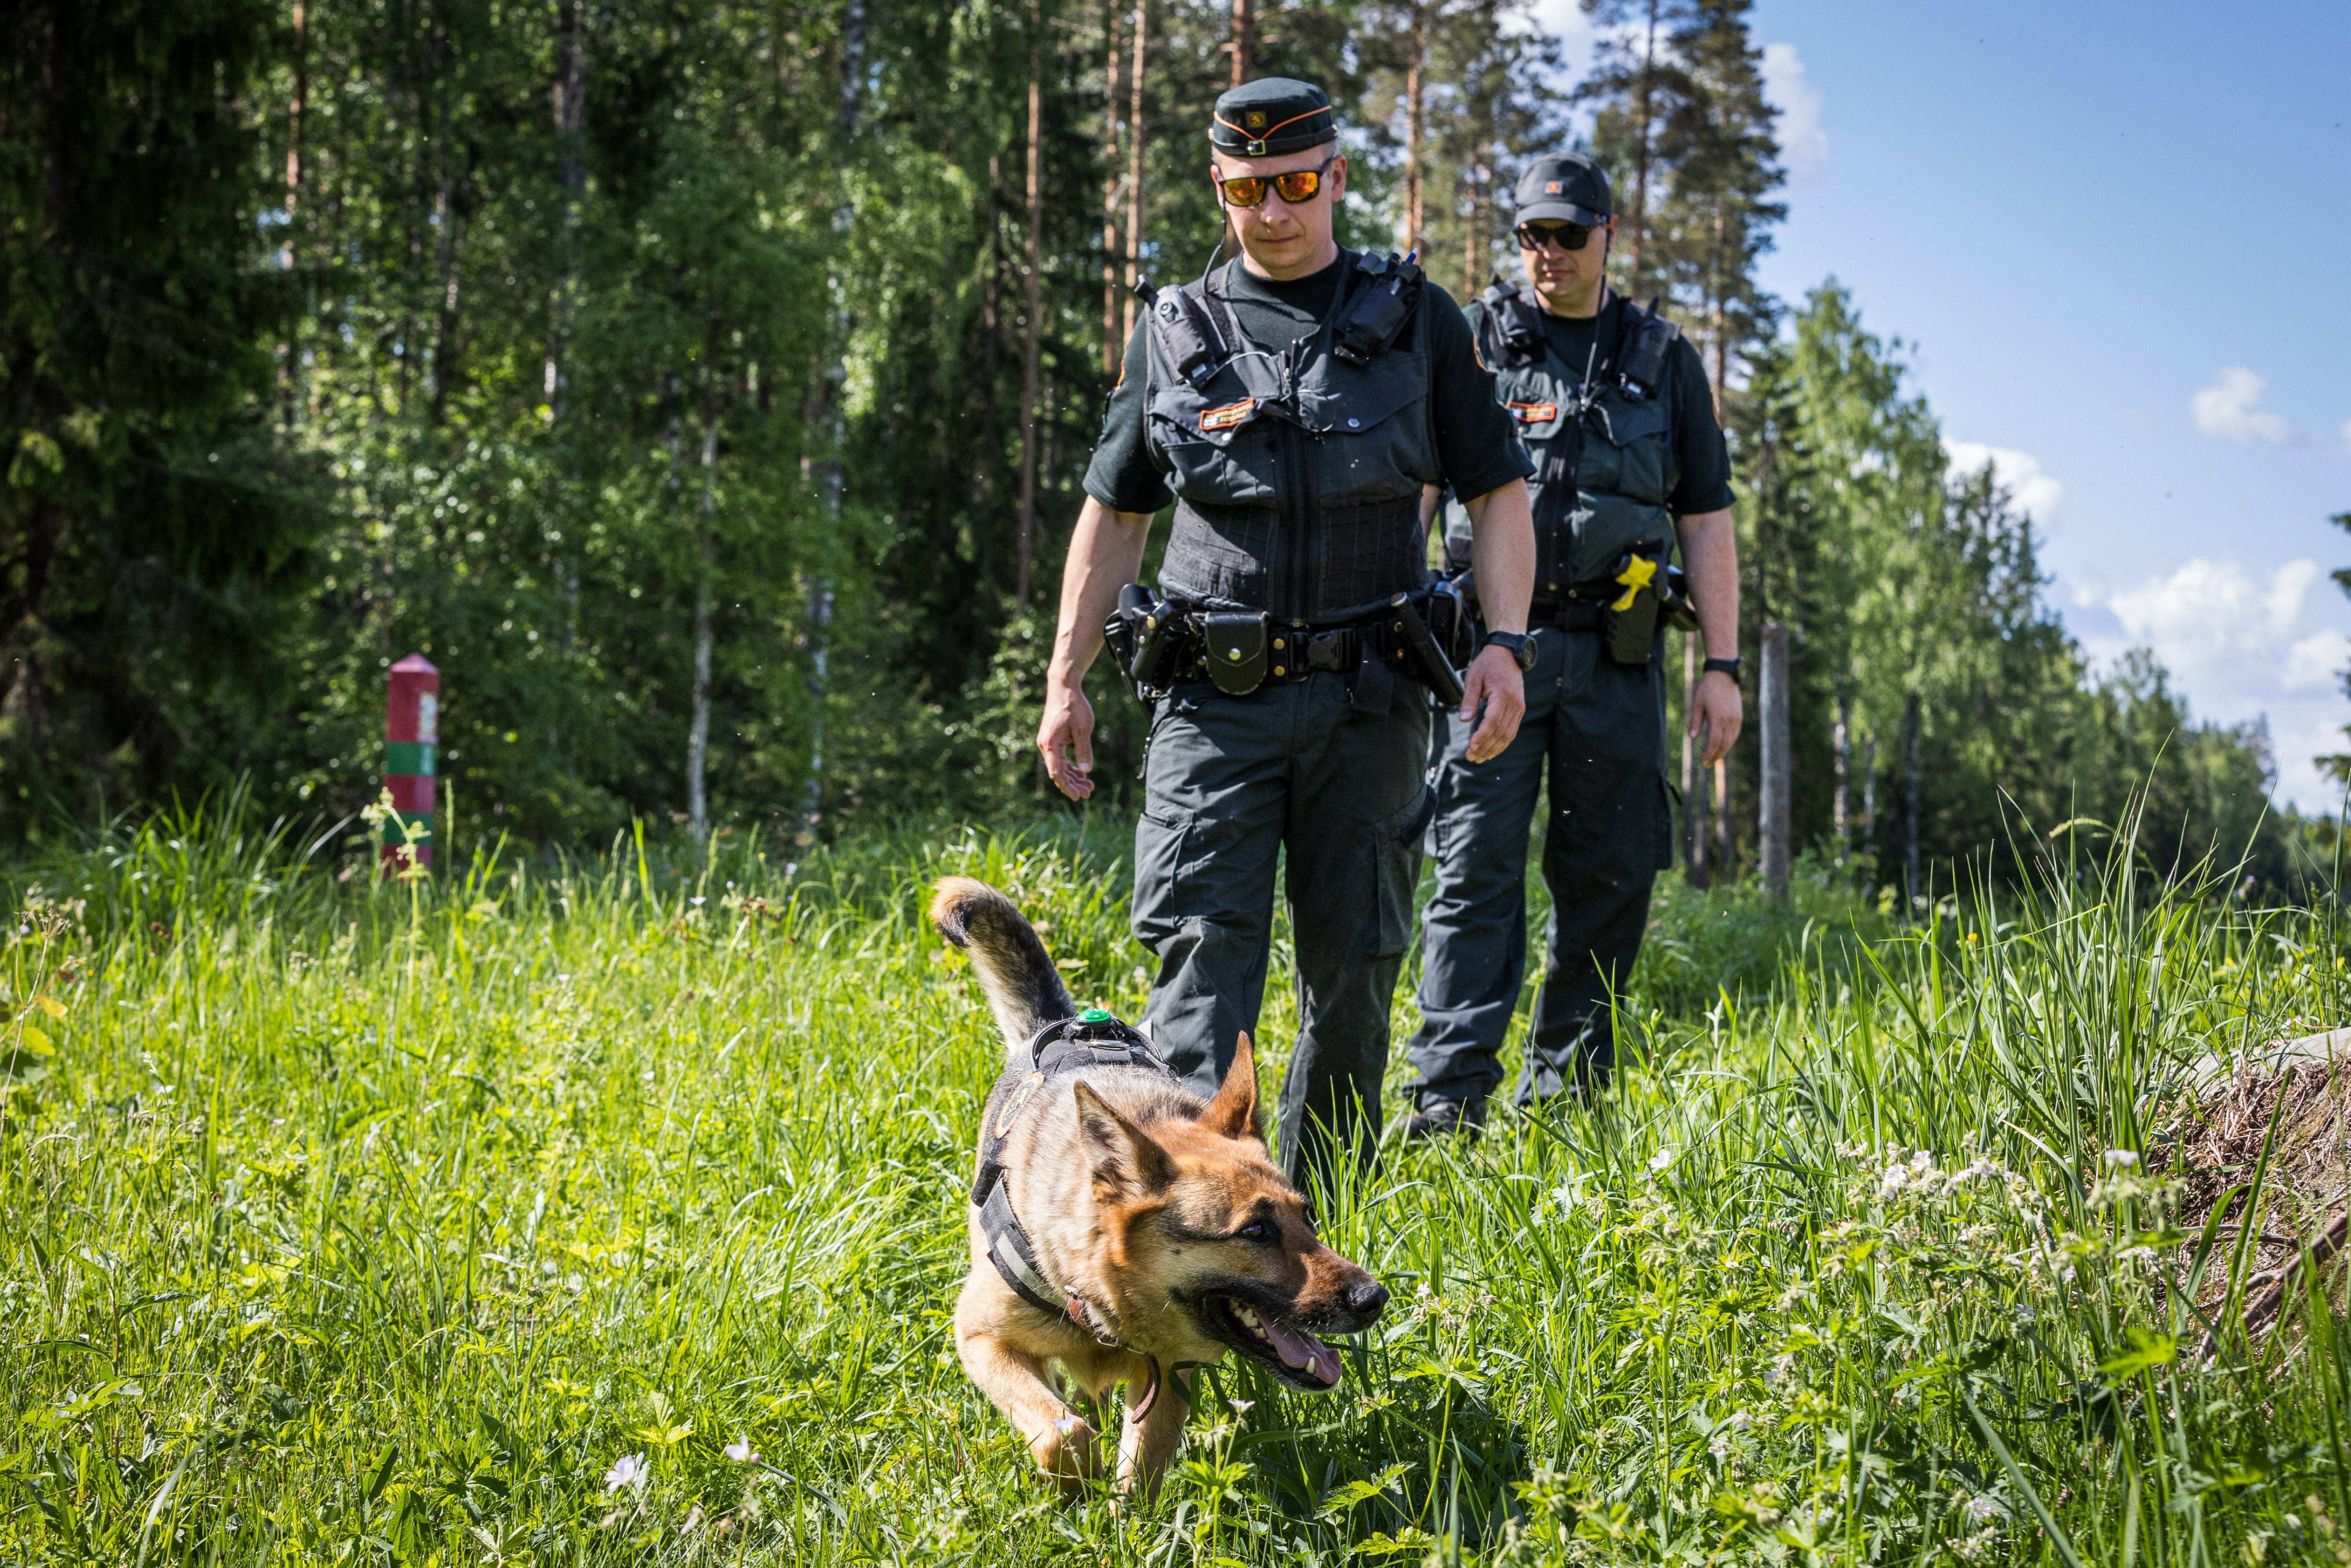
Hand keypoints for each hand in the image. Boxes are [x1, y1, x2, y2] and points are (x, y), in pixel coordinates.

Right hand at [1037, 679, 1096, 799]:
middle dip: (1073, 784)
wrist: (1063, 687)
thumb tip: (1086, 771)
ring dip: (1073, 777)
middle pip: (1058, 772)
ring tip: (1088, 785)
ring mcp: (1048, 743)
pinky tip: (1081, 773)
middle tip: (1089, 792)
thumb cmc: (1073, 705)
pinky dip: (1070, 766)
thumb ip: (1084, 751)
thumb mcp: (1083, 729)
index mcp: (1051, 745)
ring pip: (1059, 766)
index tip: (1078, 797)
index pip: (1057, 773)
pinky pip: (1060, 758)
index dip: (1067, 787)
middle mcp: (1046, 746)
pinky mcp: (1052, 739)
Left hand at [1458, 644, 1525, 763]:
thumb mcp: (1474, 678)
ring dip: (1494, 749)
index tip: (1470, 747)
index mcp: (1503, 695)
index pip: (1492, 722)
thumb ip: (1469, 700)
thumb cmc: (1488, 664)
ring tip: (1479, 758)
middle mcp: (1515, 704)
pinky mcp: (1519, 709)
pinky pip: (1512, 731)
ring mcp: (1519, 707)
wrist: (1507, 653)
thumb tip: (1464, 720)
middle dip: (1485, 747)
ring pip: (1508, 735)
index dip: (1482, 737)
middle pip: (1501, 732)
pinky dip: (1502, 742)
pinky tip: (1491, 750)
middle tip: (1470, 757)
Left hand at [1690, 668, 1742, 766]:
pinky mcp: (1739, 716)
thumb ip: (1695, 722)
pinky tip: (1723, 746)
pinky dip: (1729, 742)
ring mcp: (1736, 719)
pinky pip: (1735, 734)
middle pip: (1723, 744)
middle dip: (1715, 756)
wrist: (1723, 676)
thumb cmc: (1707, 689)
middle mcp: (1729, 720)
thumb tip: (1692, 738)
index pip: (1714, 742)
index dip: (1709, 753)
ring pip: (1731, 740)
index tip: (1703, 761)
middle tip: (1707, 764)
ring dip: (1723, 751)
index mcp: (1718, 718)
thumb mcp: (1697, 704)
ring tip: (1714, 758)